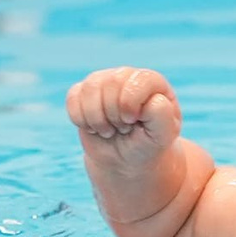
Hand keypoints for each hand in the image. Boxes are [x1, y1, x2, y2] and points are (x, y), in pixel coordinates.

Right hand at [67, 66, 181, 167]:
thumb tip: (149, 100)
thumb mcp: (162, 135)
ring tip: (109, 130)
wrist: (126, 160)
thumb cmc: (147, 144)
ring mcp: (103, 82)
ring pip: (90, 89)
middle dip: (114, 114)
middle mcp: (127, 76)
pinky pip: (73, 98)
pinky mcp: (83, 93)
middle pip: (111, 83)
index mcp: (152, 82)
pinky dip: (80, 119)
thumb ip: (162, 116)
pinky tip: (94, 128)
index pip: (138, 81)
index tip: (133, 122)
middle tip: (123, 129)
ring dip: (97, 119)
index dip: (130, 104)